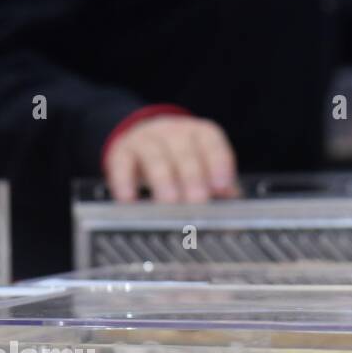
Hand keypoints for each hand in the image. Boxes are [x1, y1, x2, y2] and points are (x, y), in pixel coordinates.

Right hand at [104, 115, 237, 202]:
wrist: (139, 143)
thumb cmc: (178, 164)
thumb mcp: (201, 169)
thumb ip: (218, 191)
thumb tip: (231, 220)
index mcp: (198, 134)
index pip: (211, 140)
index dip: (218, 162)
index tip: (222, 186)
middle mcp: (172, 132)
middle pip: (184, 150)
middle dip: (192, 176)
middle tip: (197, 201)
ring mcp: (145, 140)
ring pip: (154, 155)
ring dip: (163, 180)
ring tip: (169, 203)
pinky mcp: (120, 152)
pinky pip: (122, 165)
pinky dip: (124, 182)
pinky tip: (129, 201)